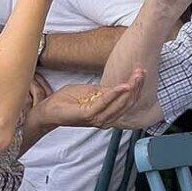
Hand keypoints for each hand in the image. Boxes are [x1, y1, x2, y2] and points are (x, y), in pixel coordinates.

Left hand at [29, 68, 147, 130]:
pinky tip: (123, 85)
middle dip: (136, 86)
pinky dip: (114, 94)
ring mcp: (97, 118)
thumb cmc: (68, 101)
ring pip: (120, 103)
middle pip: (127, 103)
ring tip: (137, 76)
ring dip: (130, 89)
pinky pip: (105, 103)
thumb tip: (120, 85)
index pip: (127, 101)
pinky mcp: (88, 115)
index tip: (141, 72)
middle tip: (142, 72)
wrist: (49, 109)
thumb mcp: (90, 92)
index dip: (136, 87)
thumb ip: (105, 91)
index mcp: (107, 113)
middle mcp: (105, 118)